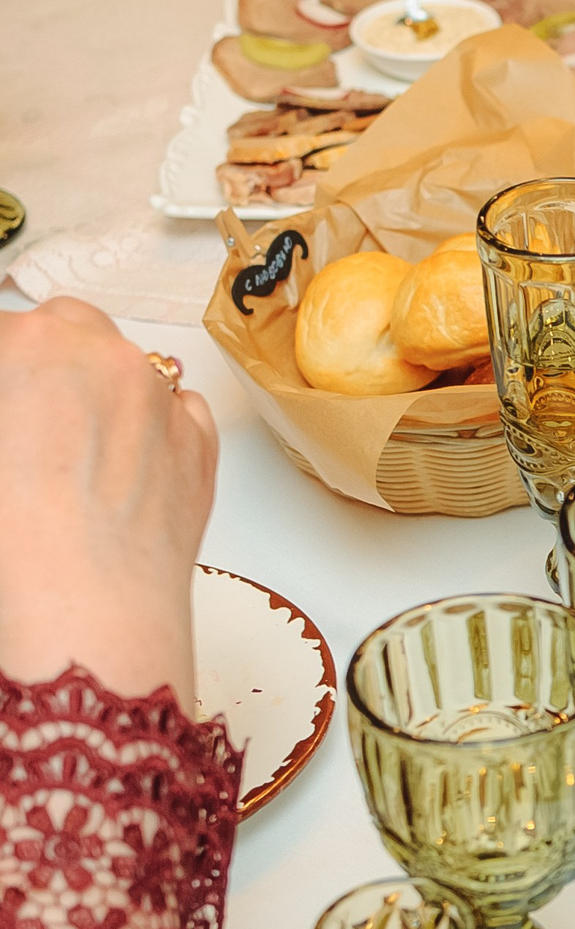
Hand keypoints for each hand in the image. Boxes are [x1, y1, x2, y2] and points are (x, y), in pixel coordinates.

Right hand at [0, 301, 218, 707]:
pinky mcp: (201, 438)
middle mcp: (104, 354)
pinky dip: (153, 423)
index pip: (4, 331)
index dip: (4, 371)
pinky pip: (174, 408)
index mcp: (28, 344)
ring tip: (77, 450)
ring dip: (102, 387)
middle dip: (47, 356)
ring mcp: (162, 394)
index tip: (7, 405)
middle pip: (67, 327)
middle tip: (28, 415)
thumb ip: (4, 404)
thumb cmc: (12, 533)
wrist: (85, 602)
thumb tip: (11, 415)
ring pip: (127, 365)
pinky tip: (124, 470)